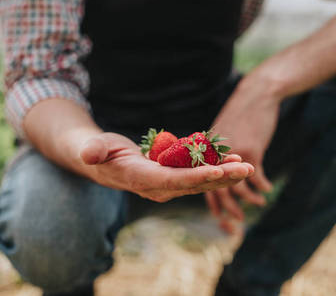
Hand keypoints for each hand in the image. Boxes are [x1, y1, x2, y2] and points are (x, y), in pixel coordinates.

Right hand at [78, 132, 254, 202]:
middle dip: (222, 177)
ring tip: (248, 165)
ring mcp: (168, 186)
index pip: (172, 180)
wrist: (104, 164)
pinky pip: (199, 176)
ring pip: (201, 182)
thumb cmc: (99, 152)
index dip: (195, 177)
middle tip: (247, 168)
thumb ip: (93, 150)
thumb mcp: (94, 148)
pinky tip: (235, 160)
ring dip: (226, 175)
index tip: (217, 172)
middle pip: (194, 184)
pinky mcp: (175, 179)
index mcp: (141, 180)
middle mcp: (158, 188)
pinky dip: (218, 169)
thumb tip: (88, 154)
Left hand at [205, 71, 282, 231]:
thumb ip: (218, 151)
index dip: (212, 204)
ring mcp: (233, 156)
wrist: (256, 96)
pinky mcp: (251, 151)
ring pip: (237, 187)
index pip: (204, 185)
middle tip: (236, 224)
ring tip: (259, 203)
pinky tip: (266, 188)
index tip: (220, 220)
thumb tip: (218, 170)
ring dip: (249, 199)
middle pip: (217, 191)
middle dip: (228, 210)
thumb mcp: (225, 132)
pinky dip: (261, 185)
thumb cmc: (241, 114)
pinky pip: (255, 177)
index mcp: (207, 154)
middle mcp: (216, 157)